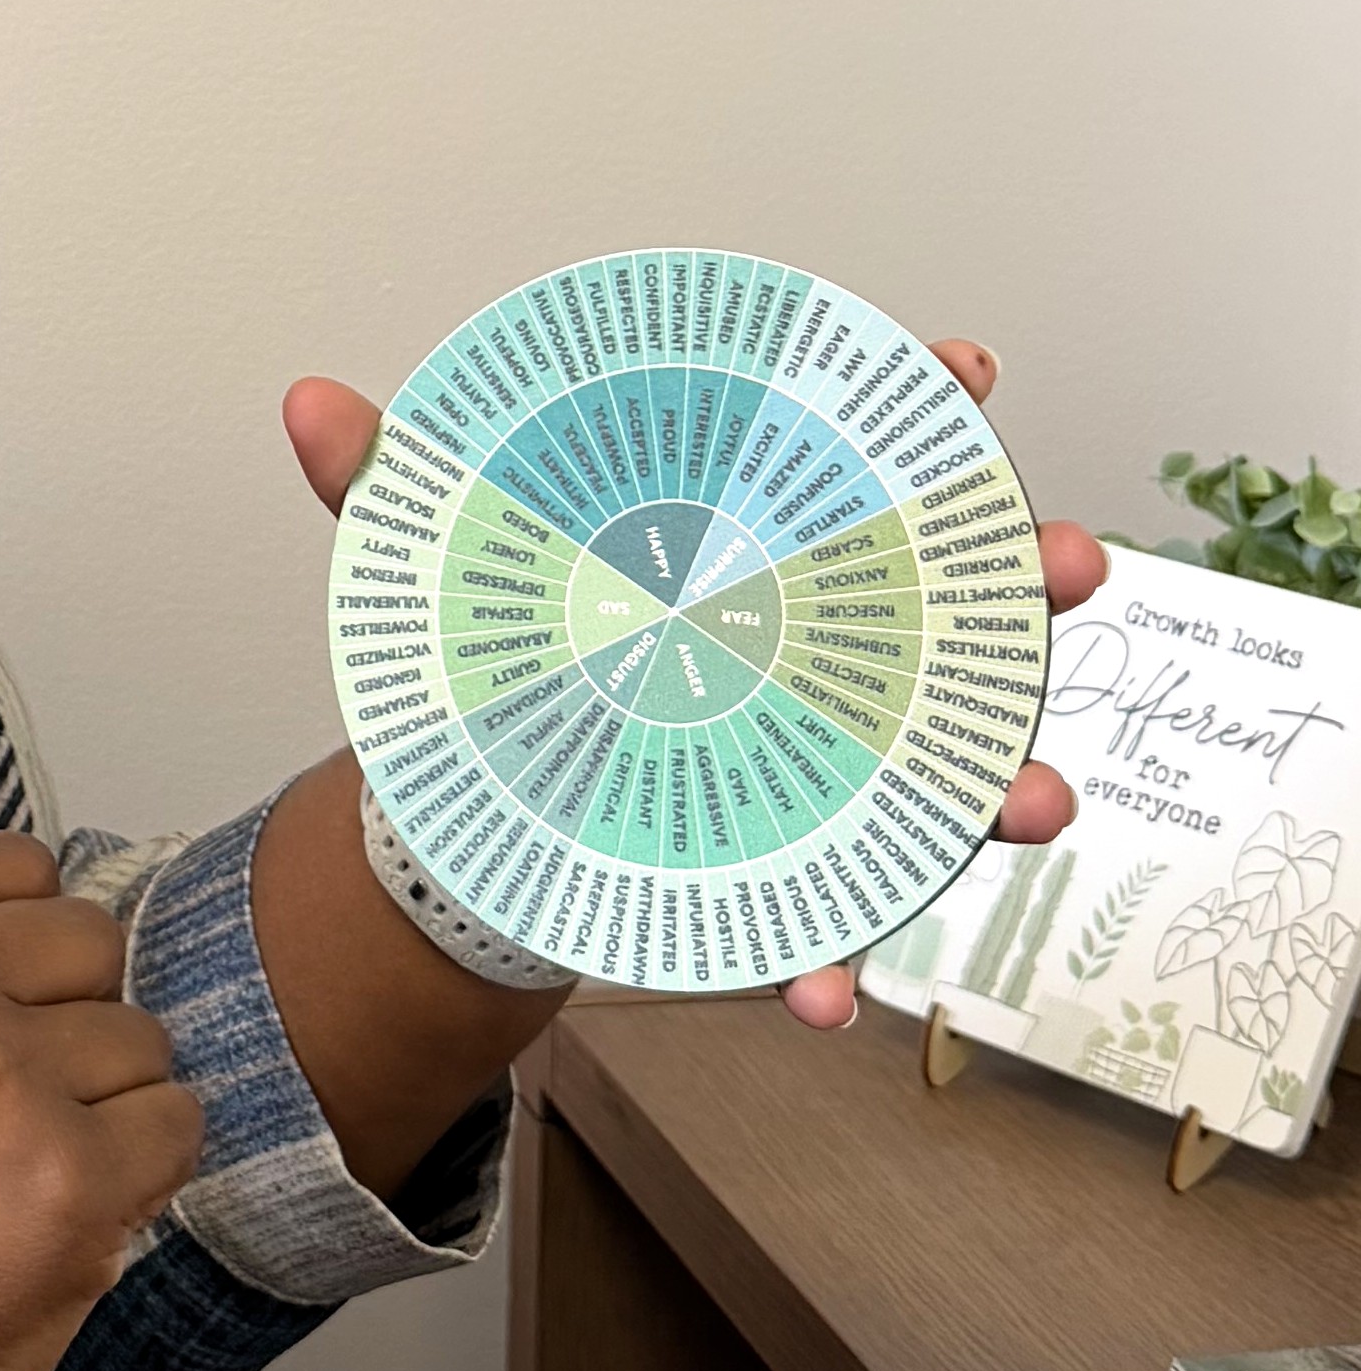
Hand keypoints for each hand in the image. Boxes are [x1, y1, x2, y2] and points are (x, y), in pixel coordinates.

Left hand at [282, 343, 1109, 1027]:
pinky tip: (818, 998)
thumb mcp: (437, 566)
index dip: (920, 400)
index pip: (850, 447)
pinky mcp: (774, 865)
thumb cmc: (500, 654)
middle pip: (950, 595)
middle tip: (1062, 562)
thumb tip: (308, 403)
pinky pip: (823, 919)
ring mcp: (815, 758)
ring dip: (998, 780)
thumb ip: (386, 486)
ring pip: (939, 764)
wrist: (475, 798)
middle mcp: (808, 640)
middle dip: (1025, 579)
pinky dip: (826, 964)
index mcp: (739, 543)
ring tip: (1031, 798)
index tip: (963, 372)